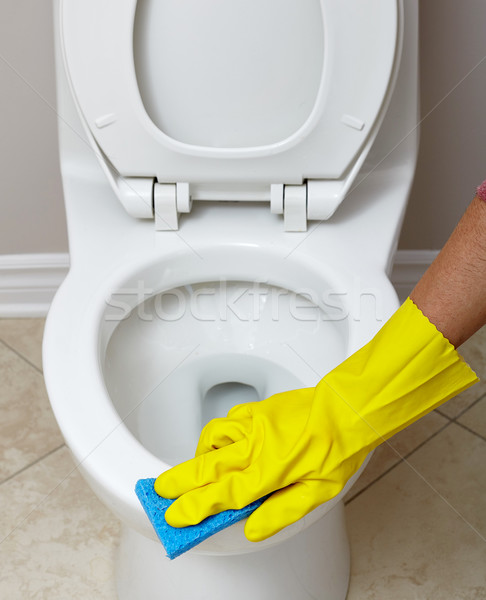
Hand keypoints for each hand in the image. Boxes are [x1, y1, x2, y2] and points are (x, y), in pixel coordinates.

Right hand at [155, 298, 477, 541]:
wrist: (345, 409)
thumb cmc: (336, 450)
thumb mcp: (317, 493)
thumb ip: (280, 512)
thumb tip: (250, 528)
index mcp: (269, 471)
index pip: (223, 495)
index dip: (195, 508)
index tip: (175, 516)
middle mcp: (255, 446)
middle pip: (207, 466)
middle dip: (179, 480)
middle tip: (159, 490)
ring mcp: (253, 424)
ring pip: (213, 438)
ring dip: (200, 455)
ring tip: (197, 468)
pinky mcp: (256, 409)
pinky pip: (228, 422)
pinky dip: (220, 435)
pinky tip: (226, 443)